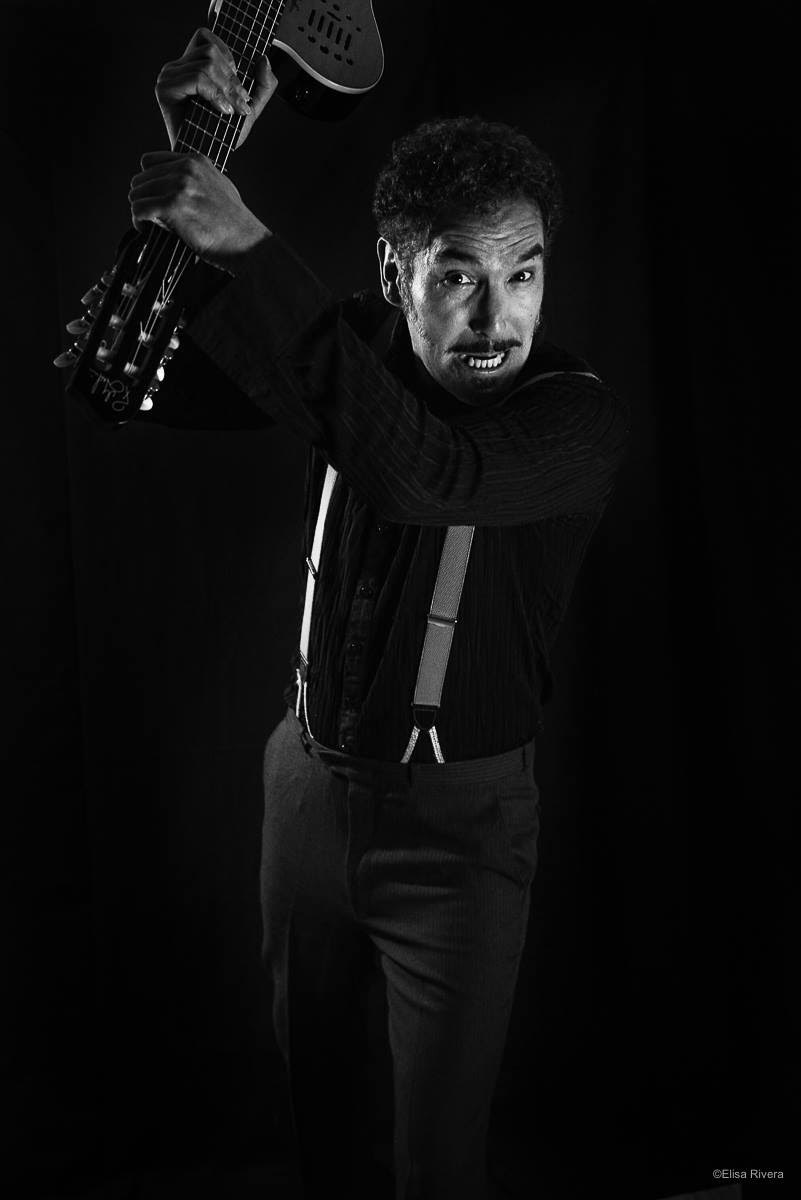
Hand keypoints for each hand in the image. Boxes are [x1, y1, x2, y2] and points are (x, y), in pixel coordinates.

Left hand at [128, 151, 269, 272]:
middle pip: (140, 179)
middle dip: (143, 199)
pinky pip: (138, 209)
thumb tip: (173, 185)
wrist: (247, 242)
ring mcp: (179, 186)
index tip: (154, 198)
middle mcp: (185, 169)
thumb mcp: (218, 186)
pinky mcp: (173, 205)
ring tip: (149, 224)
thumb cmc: (234, 223)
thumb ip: (196, 179)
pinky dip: (137, 221)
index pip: (150, 161)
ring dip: (139, 210)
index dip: (148, 182)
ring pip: (136, 194)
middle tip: (151, 217)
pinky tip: (146, 229)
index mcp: (195, 161)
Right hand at [156, 26, 276, 149]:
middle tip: (241, 102)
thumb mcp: (251, 107)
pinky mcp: (165, 88)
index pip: (206, 36)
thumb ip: (263, 84)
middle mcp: (178, 66)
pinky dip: (214, 93)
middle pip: (211, 49)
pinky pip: (196, 77)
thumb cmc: (222, 136)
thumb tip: (264, 58)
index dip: (228, 54)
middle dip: (233, 78)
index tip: (240, 86)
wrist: (207, 158)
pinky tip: (221, 109)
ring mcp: (170, 75)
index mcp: (193, 64)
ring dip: (226, 88)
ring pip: (206, 63)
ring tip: (232, 109)